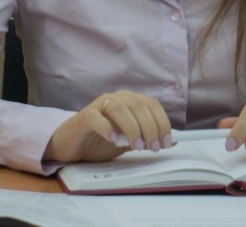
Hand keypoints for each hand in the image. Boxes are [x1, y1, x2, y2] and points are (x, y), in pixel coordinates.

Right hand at [43, 90, 172, 163]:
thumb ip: (147, 139)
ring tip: (136, 145)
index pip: (152, 104)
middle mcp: (116, 98)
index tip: (167, 142)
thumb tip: (172, 142)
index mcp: (130, 102)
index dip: (162, 122)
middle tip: (153, 147)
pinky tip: (112, 140)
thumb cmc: (101, 142)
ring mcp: (98, 105)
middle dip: (150, 127)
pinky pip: (96, 117)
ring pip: (119, 107)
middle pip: (138, 104)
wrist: (72, 146)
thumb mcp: (128, 143)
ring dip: (132, 127)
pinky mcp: (83, 116)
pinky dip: (106, 127)